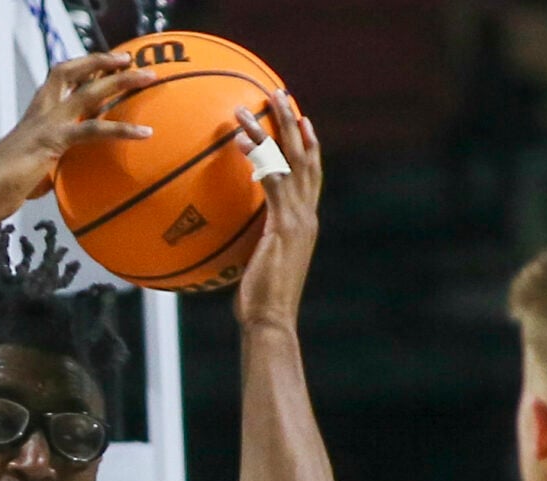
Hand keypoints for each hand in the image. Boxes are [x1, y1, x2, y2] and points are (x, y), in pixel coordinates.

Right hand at [0, 51, 155, 230]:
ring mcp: (46, 125)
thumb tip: (51, 178)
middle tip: (131, 61)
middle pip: (74, 74)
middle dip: (104, 63)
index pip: (59, 79)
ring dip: (122, 82)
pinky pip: (93, 130)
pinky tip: (145, 134)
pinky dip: (122, 130)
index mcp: (33, 117)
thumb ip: (43, 168)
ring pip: (90, 92)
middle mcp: (40, 114)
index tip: (103, 64)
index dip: (82, 67)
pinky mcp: (52, 143)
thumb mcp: (26, 173)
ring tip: (149, 79)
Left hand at [231, 91, 322, 330]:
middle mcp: (308, 215)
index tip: (303, 121)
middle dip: (294, 123)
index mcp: (305, 223)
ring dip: (271, 129)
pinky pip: (270, 181)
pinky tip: (239, 141)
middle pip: (306, 157)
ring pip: (289, 162)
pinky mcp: (283, 225)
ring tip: (253, 104)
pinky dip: (257, 158)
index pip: (312, 175)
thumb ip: (256, 243)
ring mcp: (298, 219)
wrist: (271, 320)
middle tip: (281, 94)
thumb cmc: (260, 302)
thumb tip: (235, 237)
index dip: (309, 146)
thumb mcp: (260, 265)